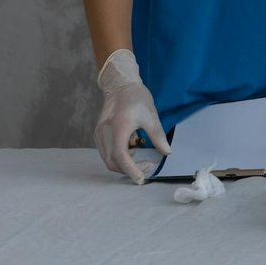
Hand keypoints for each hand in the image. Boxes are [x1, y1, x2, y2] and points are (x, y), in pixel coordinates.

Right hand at [95, 50, 169, 182]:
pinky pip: (106, 152)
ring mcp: (99, 134)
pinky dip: (118, 157)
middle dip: (128, 170)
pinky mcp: (98, 134)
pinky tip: (131, 150)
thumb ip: (158, 136)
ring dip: (123, 165)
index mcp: (119, 127)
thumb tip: (167, 152)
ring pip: (108, 159)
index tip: (141, 179)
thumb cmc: (137, 98)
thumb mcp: (151, 116)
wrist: (121, 85)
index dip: (130, 170)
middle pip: (112, 162)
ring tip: (140, 158)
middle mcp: (105, 132)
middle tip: (146, 167)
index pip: (121, 156)